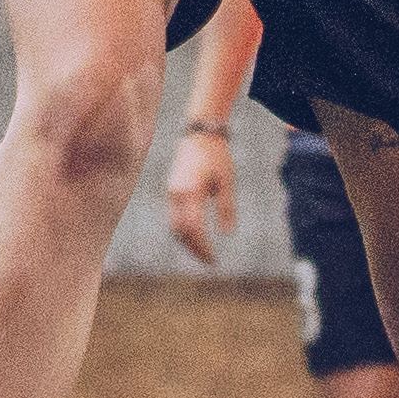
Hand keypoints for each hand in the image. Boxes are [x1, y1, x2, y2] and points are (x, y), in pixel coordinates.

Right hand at [161, 121, 237, 264]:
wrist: (199, 136)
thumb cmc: (217, 157)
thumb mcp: (227, 182)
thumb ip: (226, 208)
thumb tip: (226, 233)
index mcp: (190, 190)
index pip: (193, 228)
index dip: (202, 246)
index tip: (213, 259)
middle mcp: (176, 193)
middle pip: (180, 231)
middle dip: (193, 248)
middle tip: (210, 261)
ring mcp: (171, 193)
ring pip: (174, 226)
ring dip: (187, 242)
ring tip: (204, 253)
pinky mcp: (171, 192)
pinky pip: (175, 217)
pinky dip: (184, 231)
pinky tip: (197, 238)